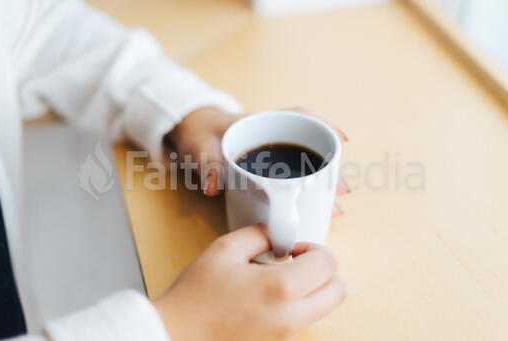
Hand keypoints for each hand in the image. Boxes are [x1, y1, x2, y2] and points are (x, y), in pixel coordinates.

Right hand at [153, 225, 345, 340]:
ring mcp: (286, 336)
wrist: (176, 335)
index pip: (328, 264)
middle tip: (296, 262)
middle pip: (337, 291)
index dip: (313, 248)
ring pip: (323, 308)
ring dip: (311, 288)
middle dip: (323, 270)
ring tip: (276, 280)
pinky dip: (297, 306)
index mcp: (280, 289)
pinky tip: (267, 299)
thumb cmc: (195, 296)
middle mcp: (291, 318)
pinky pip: (303, 321)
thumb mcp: (225, 250)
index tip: (292, 249)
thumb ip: (259, 234)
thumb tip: (278, 234)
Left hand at [166, 107, 349, 214]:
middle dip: (329, 169)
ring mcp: (271, 153)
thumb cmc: (198, 133)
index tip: (342, 140)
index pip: (299, 117)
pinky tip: (313, 209)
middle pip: (309, 147)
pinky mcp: (266, 169)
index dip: (324, 125)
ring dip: (321, 185)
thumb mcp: (199, 146)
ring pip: (304, 165)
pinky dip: (305, 192)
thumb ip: (206, 165)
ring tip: (335, 208)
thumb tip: (215, 188)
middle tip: (343, 191)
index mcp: (261, 123)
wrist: (190, 133)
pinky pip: (291, 177)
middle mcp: (272, 136)